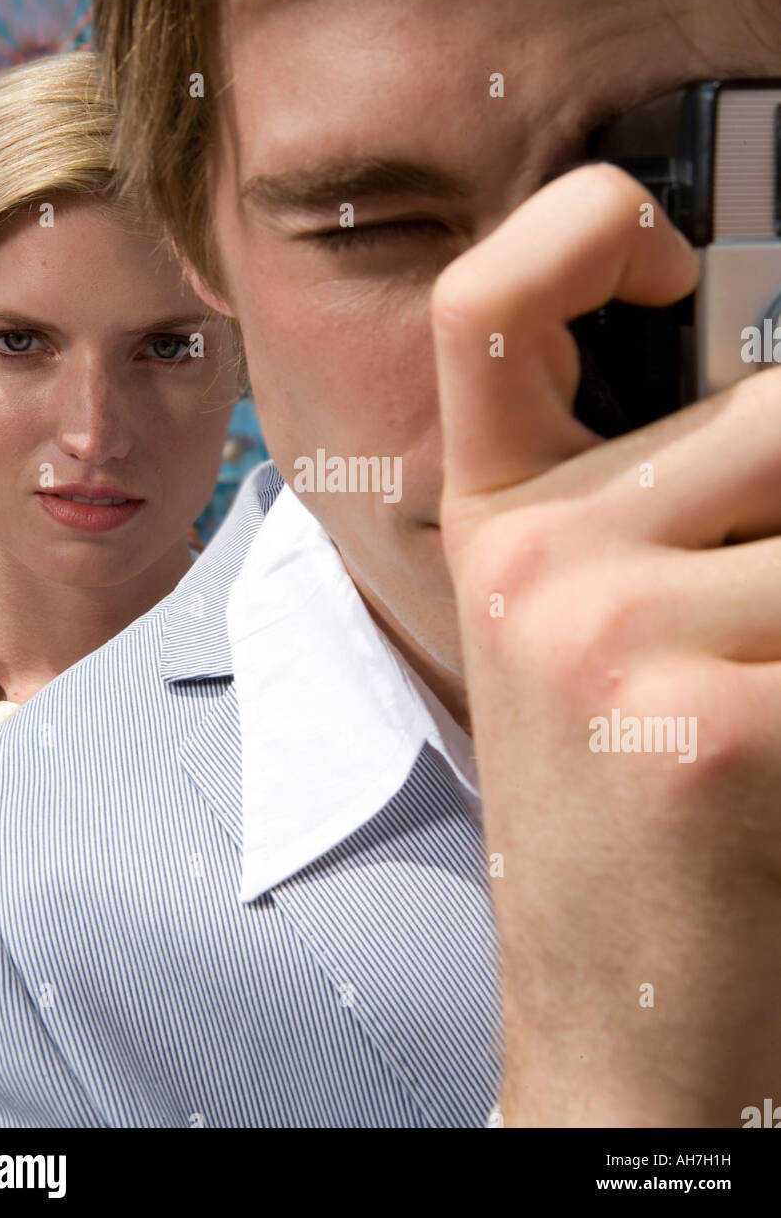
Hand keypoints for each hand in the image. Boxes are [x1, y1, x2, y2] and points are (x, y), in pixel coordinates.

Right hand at [431, 163, 780, 1126]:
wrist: (620, 1006)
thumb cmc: (626, 804)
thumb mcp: (597, 628)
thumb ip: (668, 502)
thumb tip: (775, 410)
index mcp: (498, 520)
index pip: (487, 303)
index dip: (586, 232)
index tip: (678, 276)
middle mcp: (530, 558)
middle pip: (773, 408)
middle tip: (765, 605)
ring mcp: (604, 632)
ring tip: (770, 683)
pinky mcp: (707, 722)